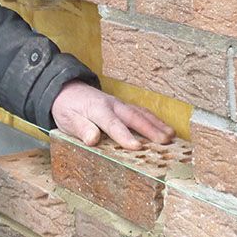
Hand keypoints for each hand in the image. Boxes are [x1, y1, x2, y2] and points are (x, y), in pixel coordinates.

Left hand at [51, 80, 173, 148]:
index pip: (112, 124)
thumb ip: (80, 128)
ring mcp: (119, 104)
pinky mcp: (123, 105)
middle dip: (150, 130)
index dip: (124, 136)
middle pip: (133, 117)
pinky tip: (164, 127)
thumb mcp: (67, 119)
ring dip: (157, 124)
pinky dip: (154, 119)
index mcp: (97, 109)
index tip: (137, 147)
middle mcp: (112, 105)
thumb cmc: (67, 107)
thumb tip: (93, 139)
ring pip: (141, 113)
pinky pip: (140, 112)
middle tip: (165, 142)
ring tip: (172, 136)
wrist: (65, 89)